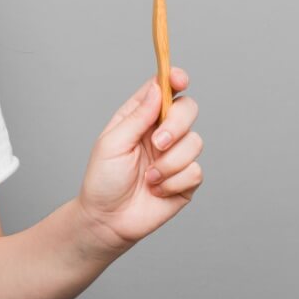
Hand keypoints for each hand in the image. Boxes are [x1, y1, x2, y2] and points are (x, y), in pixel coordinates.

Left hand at [76, 67, 202, 252]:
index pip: (163, 90)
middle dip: (177, 124)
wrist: (108, 220)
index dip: (175, 79)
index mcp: (140, 118)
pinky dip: (174, 182)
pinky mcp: (186, 180)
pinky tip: (157, 190)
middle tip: (158, 143)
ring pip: (195, 142)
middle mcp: (161, 133)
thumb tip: (157, 88)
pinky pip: (195, 171)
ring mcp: (176, 156)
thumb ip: (137, 116)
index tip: (179, 79)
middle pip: (188, 109)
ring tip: (149, 177)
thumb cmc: (103, 180)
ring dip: (170, 162)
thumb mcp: (113, 143)